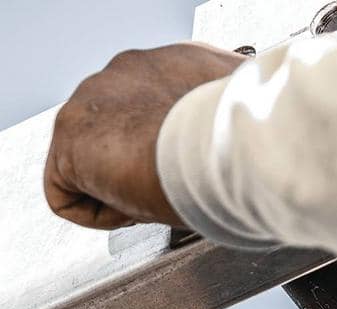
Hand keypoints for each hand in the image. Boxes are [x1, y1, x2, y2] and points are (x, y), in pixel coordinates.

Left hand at [44, 43, 243, 229]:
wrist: (219, 145)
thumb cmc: (240, 141)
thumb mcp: (246, 127)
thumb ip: (239, 126)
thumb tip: (269, 137)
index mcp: (172, 66)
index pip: (154, 110)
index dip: (166, 152)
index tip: (185, 175)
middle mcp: (126, 74)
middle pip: (116, 136)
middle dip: (135, 170)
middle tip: (168, 192)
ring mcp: (91, 102)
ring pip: (90, 164)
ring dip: (119, 191)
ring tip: (153, 200)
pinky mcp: (69, 139)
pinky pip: (67, 194)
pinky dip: (98, 213)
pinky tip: (131, 211)